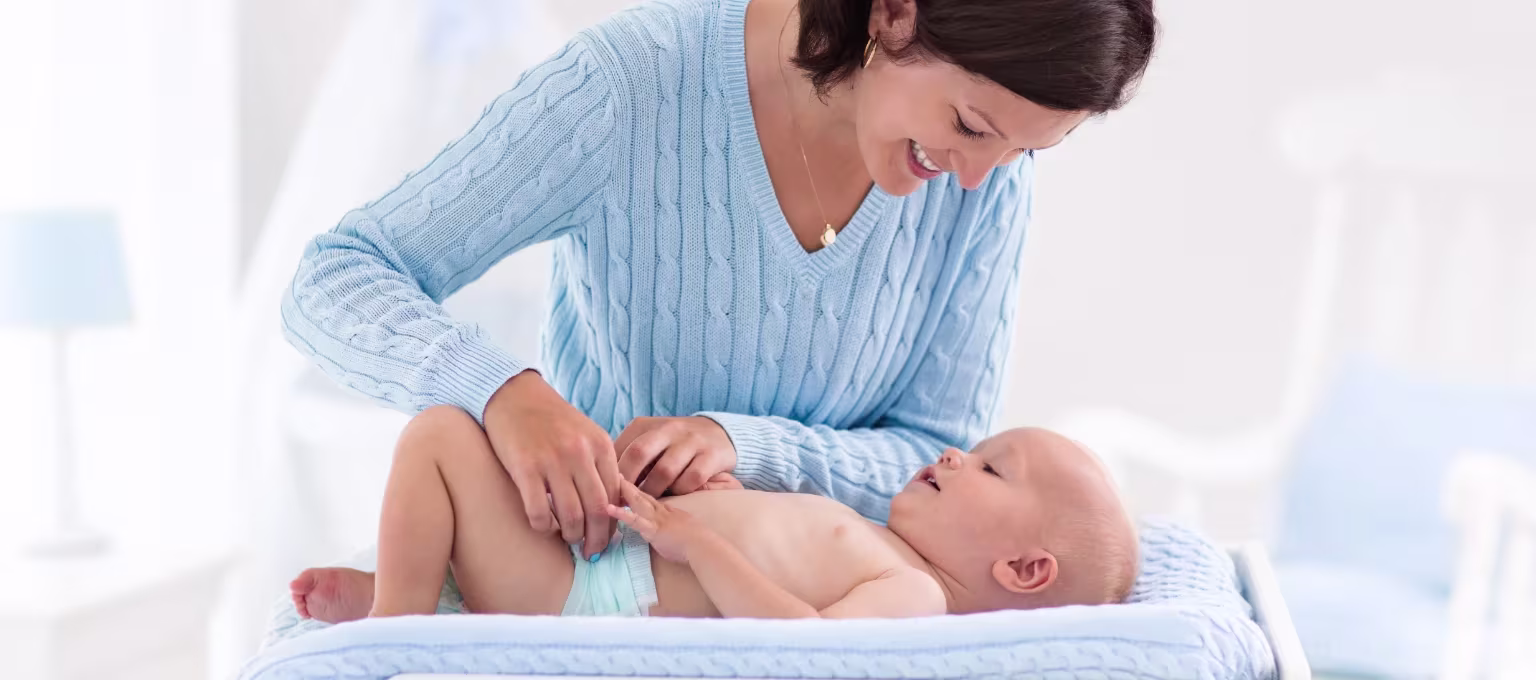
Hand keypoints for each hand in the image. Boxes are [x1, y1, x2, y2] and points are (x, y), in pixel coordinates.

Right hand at [483, 370, 619, 557]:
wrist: (513, 394)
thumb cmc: (551, 419)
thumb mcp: (585, 433)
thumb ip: (598, 464)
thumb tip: (611, 504)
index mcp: (600, 445)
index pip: (617, 494)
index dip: (616, 521)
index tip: (610, 536)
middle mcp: (580, 453)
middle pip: (598, 510)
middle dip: (598, 538)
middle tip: (592, 552)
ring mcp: (552, 460)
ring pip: (571, 516)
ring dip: (571, 536)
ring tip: (568, 540)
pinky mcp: (524, 468)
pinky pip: (539, 512)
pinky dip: (544, 528)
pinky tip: (544, 527)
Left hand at [606, 479, 704, 563]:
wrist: (705, 547)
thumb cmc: (702, 542)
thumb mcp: (690, 529)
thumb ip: (682, 527)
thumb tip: (681, 530)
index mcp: (671, 512)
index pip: (652, 499)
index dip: (641, 490)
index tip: (630, 482)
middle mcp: (663, 512)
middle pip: (643, 495)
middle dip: (629, 485)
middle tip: (617, 473)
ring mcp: (657, 519)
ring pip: (637, 501)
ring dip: (624, 491)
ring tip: (612, 481)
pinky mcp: (653, 529)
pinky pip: (634, 520)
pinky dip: (621, 513)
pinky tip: (608, 508)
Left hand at [615, 416, 736, 496]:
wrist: (718, 432)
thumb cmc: (672, 444)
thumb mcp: (647, 440)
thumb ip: (626, 455)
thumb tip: (600, 479)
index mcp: (646, 425)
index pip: (620, 449)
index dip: (612, 474)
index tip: (609, 494)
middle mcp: (668, 428)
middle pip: (639, 454)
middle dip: (628, 483)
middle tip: (624, 502)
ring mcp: (691, 441)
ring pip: (665, 470)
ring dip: (654, 491)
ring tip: (649, 502)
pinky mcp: (712, 455)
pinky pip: (691, 479)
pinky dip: (680, 491)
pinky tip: (677, 495)